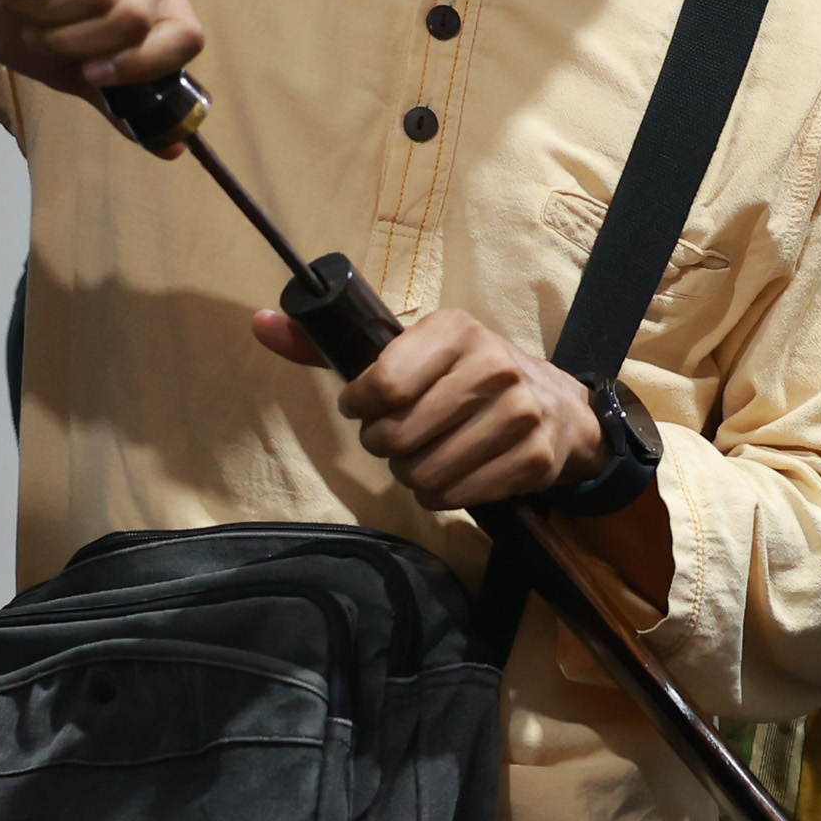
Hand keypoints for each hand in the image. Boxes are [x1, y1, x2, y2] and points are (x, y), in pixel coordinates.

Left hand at [261, 300, 602, 512]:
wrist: (558, 408)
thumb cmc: (464, 376)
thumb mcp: (407, 349)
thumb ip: (329, 344)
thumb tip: (261, 322)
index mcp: (455, 329)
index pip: (381, 384)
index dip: (360, 407)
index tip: (365, 407)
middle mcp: (492, 365)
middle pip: (398, 437)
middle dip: (385, 446)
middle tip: (397, 438)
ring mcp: (518, 414)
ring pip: (425, 474)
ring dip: (412, 475)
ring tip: (424, 456)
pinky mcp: (533, 459)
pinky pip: (457, 497)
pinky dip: (443, 496)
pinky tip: (452, 475)